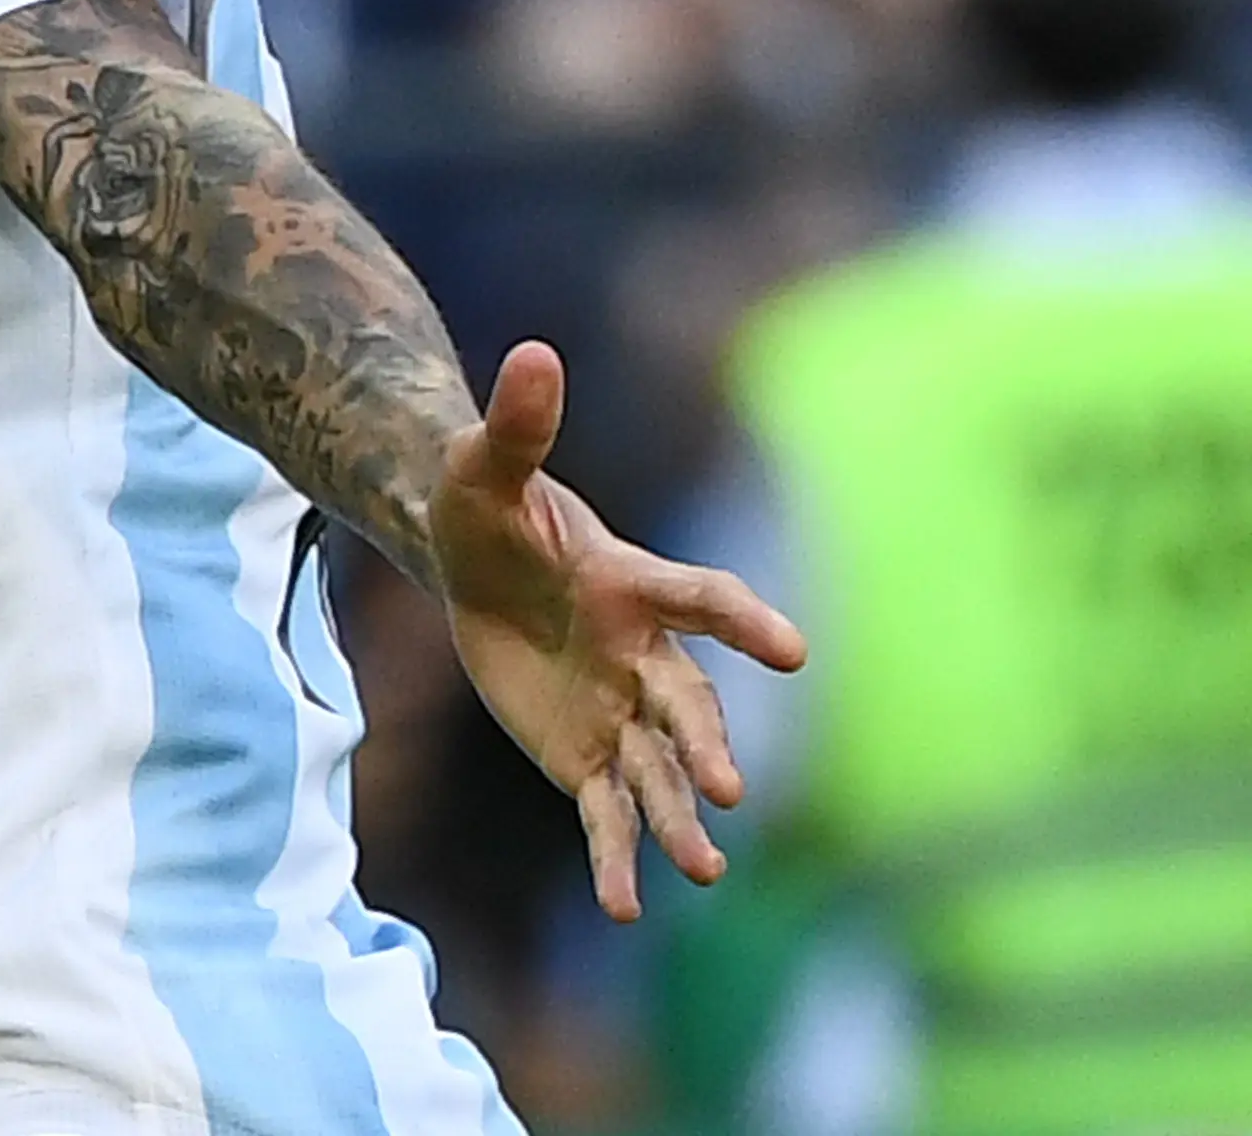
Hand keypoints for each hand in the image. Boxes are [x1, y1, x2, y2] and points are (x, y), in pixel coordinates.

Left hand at [426, 342, 805, 921]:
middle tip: (727, 788)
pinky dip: (617, 861)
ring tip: (704, 872)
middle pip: (687, 706)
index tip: (793, 650)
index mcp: (631, 584)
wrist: (470, 558)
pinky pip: (608, 814)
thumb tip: (532, 353)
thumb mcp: (482, 466)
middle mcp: (642, 656)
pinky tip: (625, 911)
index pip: (699, 600)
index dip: (744, 620)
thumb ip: (516, 423)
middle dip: (708, 745)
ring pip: (661, 773)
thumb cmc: (484, 505)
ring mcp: (620, 712)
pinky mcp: (586, 755)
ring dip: (682, 820)